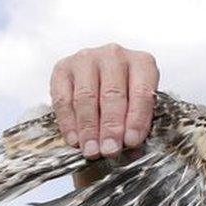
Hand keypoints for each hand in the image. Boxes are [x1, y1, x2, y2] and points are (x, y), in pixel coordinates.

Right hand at [50, 43, 158, 158]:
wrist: (101, 76)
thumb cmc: (127, 92)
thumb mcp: (140, 102)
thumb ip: (138, 119)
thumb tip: (130, 144)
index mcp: (142, 62)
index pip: (141, 92)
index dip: (136, 119)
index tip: (131, 141)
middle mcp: (114, 55)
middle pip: (112, 94)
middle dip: (111, 127)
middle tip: (110, 150)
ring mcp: (87, 59)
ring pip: (86, 97)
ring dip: (89, 128)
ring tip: (92, 150)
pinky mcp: (63, 68)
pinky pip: (63, 99)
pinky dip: (69, 123)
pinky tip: (75, 140)